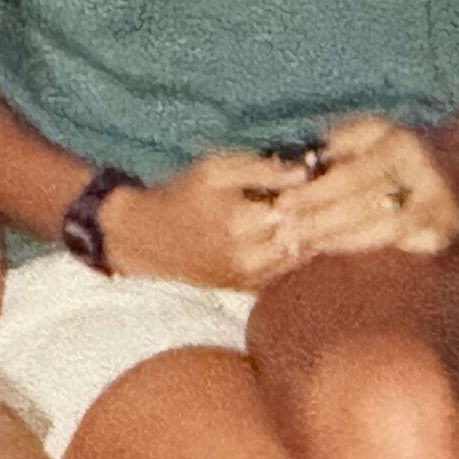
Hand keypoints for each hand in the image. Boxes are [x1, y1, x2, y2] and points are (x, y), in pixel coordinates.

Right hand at [105, 149, 313, 289]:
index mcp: (241, 222)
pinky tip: (280, 233)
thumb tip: (305, 170)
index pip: (299, 206)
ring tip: (295, 212)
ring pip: (299, 255)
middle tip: (310, 194)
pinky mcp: (248, 289)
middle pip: (303, 234)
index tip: (312, 175)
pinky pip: (285, 271)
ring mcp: (250, 278)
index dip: (310, 189)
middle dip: (309, 213)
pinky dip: (291, 251)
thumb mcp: (215, 169)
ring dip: (304, 234)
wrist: (146, 238)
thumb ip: (260, 169)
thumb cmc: (181, 195)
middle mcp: (249, 256)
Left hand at [269, 114, 458, 261]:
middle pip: (363, 208)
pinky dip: (365, 254)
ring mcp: (440, 213)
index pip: (352, 176)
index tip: (283, 205)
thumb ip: (337, 144)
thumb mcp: (375, 130)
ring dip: (336, 243)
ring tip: (300, 247)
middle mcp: (426, 180)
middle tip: (282, 234)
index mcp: (404, 146)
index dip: (316, 193)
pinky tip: (335, 256)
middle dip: (318, 223)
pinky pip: (397, 250)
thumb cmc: (407, 143)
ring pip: (379, 234)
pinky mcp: (446, 239)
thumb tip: (296, 166)